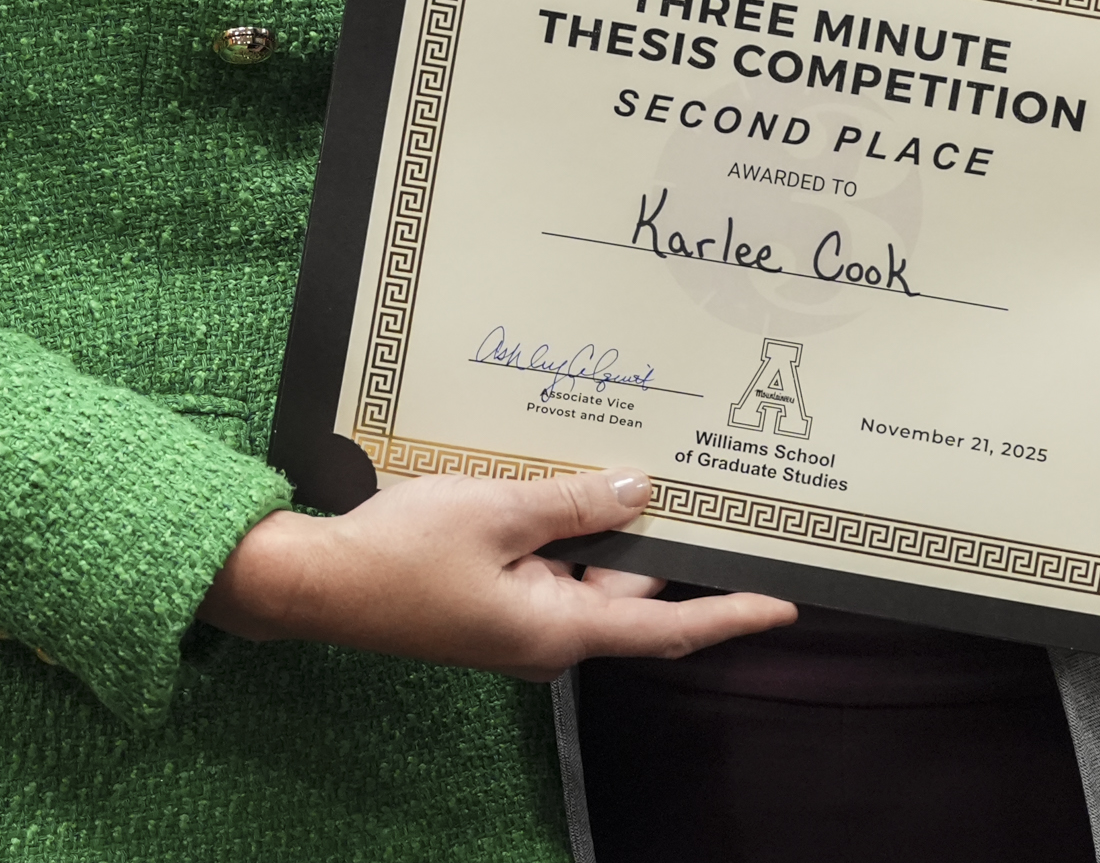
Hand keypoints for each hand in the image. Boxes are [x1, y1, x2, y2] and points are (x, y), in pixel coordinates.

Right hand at [199, 471, 795, 679]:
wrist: (315, 582)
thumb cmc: (400, 553)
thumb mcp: (496, 511)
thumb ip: (573, 503)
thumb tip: (640, 492)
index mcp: (558, 627)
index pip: (666, 628)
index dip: (730, 615)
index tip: (785, 606)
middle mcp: (546, 636)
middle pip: (627, 587)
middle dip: (646, 534)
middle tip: (680, 474)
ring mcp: (517, 622)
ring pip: (585, 571)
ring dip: (593, 524)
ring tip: (600, 463)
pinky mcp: (490, 603)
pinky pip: (547, 566)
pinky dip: (557, 530)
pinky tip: (548, 482)